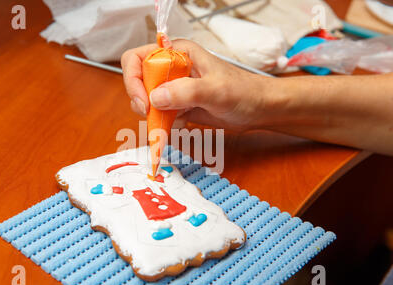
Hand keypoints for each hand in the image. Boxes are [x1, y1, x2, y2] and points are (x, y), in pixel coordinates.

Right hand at [121, 39, 269, 130]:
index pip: (137, 59)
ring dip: (154, 115)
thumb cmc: (243, 92)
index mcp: (177, 53)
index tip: (146, 102)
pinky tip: (184, 123)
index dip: (134, 80)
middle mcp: (171, 68)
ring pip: (146, 102)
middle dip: (143, 101)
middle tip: (155, 115)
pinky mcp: (178, 105)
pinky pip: (159, 115)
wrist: (257, 109)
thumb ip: (186, 91)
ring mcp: (173, 88)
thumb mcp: (216, 90)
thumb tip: (155, 98)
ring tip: (176, 120)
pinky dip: (164, 124)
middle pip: (137, 82)